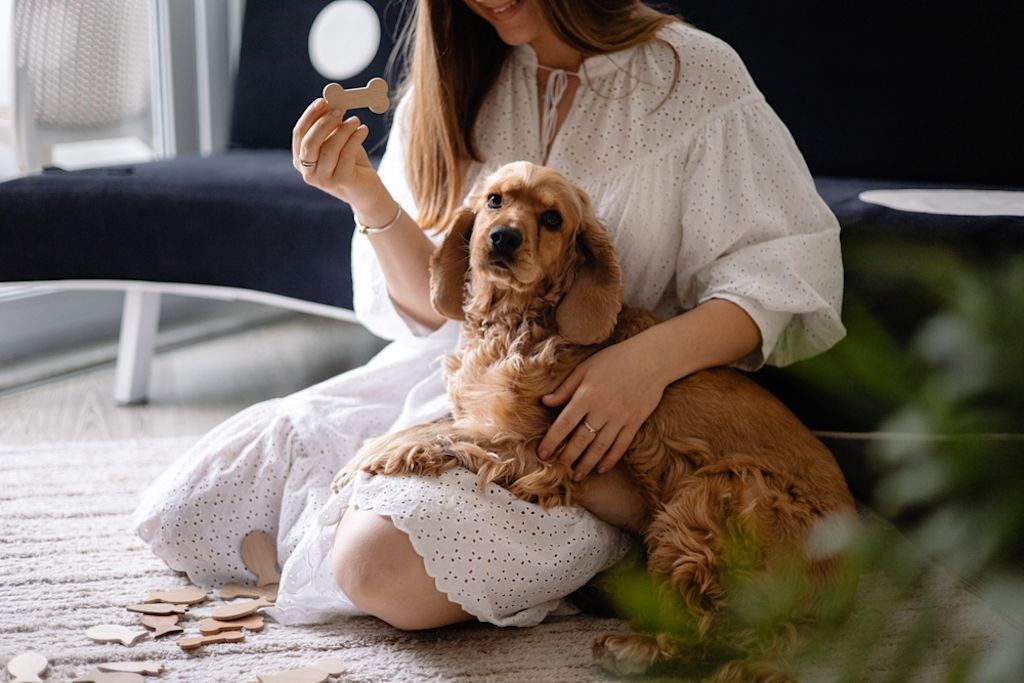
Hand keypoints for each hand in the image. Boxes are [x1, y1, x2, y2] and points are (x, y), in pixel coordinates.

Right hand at [291, 98, 390, 217]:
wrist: (367, 191)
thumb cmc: (351, 164)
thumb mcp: (338, 143)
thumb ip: (330, 128)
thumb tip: (331, 105)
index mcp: (301, 160)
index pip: (299, 134)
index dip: (310, 116)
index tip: (323, 101)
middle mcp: (308, 172)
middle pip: (309, 142)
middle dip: (323, 123)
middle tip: (339, 110)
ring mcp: (323, 180)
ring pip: (329, 148)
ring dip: (343, 130)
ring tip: (356, 121)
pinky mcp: (341, 182)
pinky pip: (346, 154)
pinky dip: (355, 138)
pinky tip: (363, 130)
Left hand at [537, 338, 668, 480]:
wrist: (652, 359)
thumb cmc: (615, 359)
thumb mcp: (586, 368)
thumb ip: (565, 388)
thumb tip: (545, 402)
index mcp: (587, 395)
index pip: (564, 424)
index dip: (552, 441)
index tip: (542, 454)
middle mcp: (602, 410)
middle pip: (581, 440)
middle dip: (567, 458)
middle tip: (558, 470)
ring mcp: (620, 418)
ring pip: (600, 447)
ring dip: (587, 464)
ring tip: (576, 475)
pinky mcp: (635, 422)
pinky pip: (621, 445)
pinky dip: (610, 459)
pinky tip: (601, 468)